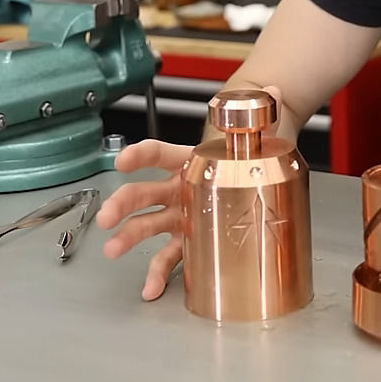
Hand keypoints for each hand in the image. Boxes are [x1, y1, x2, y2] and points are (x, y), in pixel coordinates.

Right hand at [96, 85, 282, 300]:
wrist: (248, 171)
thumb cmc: (241, 154)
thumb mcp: (252, 133)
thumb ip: (260, 111)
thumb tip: (273, 91)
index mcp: (189, 160)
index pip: (159, 153)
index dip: (140, 155)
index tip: (123, 160)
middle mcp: (178, 188)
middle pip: (143, 192)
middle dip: (122, 204)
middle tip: (107, 216)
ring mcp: (179, 216)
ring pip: (147, 226)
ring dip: (128, 238)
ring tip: (113, 250)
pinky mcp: (189, 239)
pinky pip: (170, 258)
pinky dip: (159, 275)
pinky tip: (151, 290)